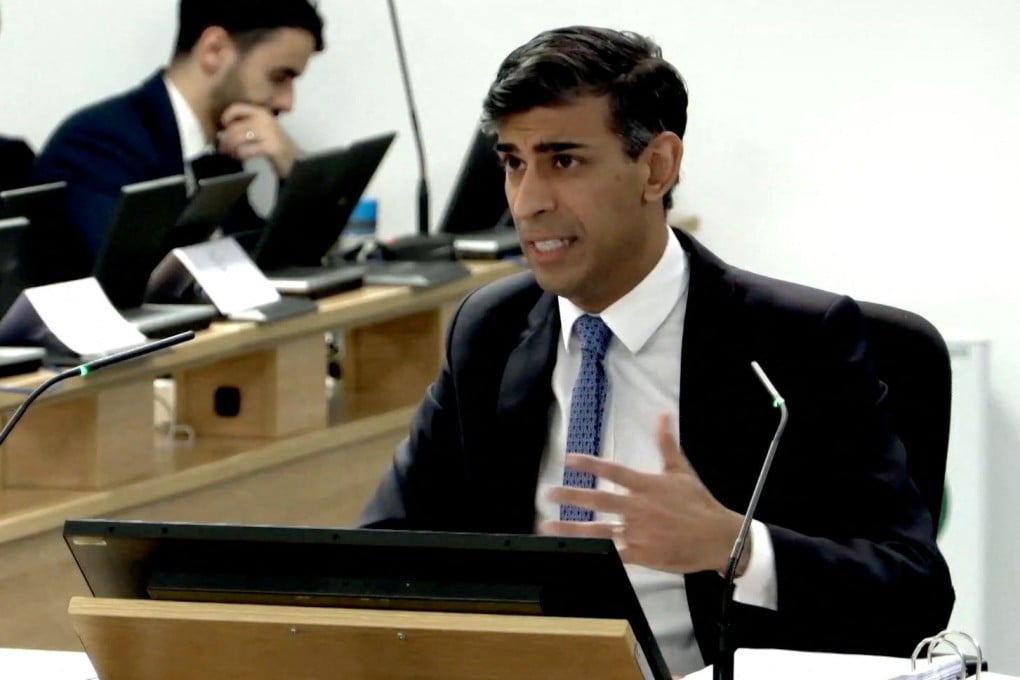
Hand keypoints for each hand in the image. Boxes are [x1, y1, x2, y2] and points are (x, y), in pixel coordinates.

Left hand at [219, 103, 296, 177]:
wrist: (293, 158)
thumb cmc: (273, 143)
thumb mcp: (261, 128)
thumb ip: (246, 125)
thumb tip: (224, 131)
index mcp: (261, 112)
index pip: (236, 108)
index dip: (226, 117)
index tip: (224, 128)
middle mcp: (264, 119)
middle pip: (234, 127)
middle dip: (226, 140)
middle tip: (223, 149)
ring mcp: (268, 133)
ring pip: (237, 138)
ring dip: (230, 148)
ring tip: (230, 154)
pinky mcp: (270, 147)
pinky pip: (246, 150)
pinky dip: (240, 155)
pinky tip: (242, 158)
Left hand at [541, 413, 747, 574]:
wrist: (718, 538)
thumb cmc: (699, 503)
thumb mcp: (682, 471)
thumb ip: (667, 443)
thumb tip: (662, 415)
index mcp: (647, 486)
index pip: (613, 471)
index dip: (590, 464)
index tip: (569, 459)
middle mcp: (639, 508)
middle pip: (598, 499)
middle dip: (571, 495)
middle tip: (548, 492)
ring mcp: (639, 532)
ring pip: (599, 529)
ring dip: (572, 527)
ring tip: (548, 525)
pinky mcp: (642, 554)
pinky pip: (613, 554)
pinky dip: (595, 553)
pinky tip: (576, 551)